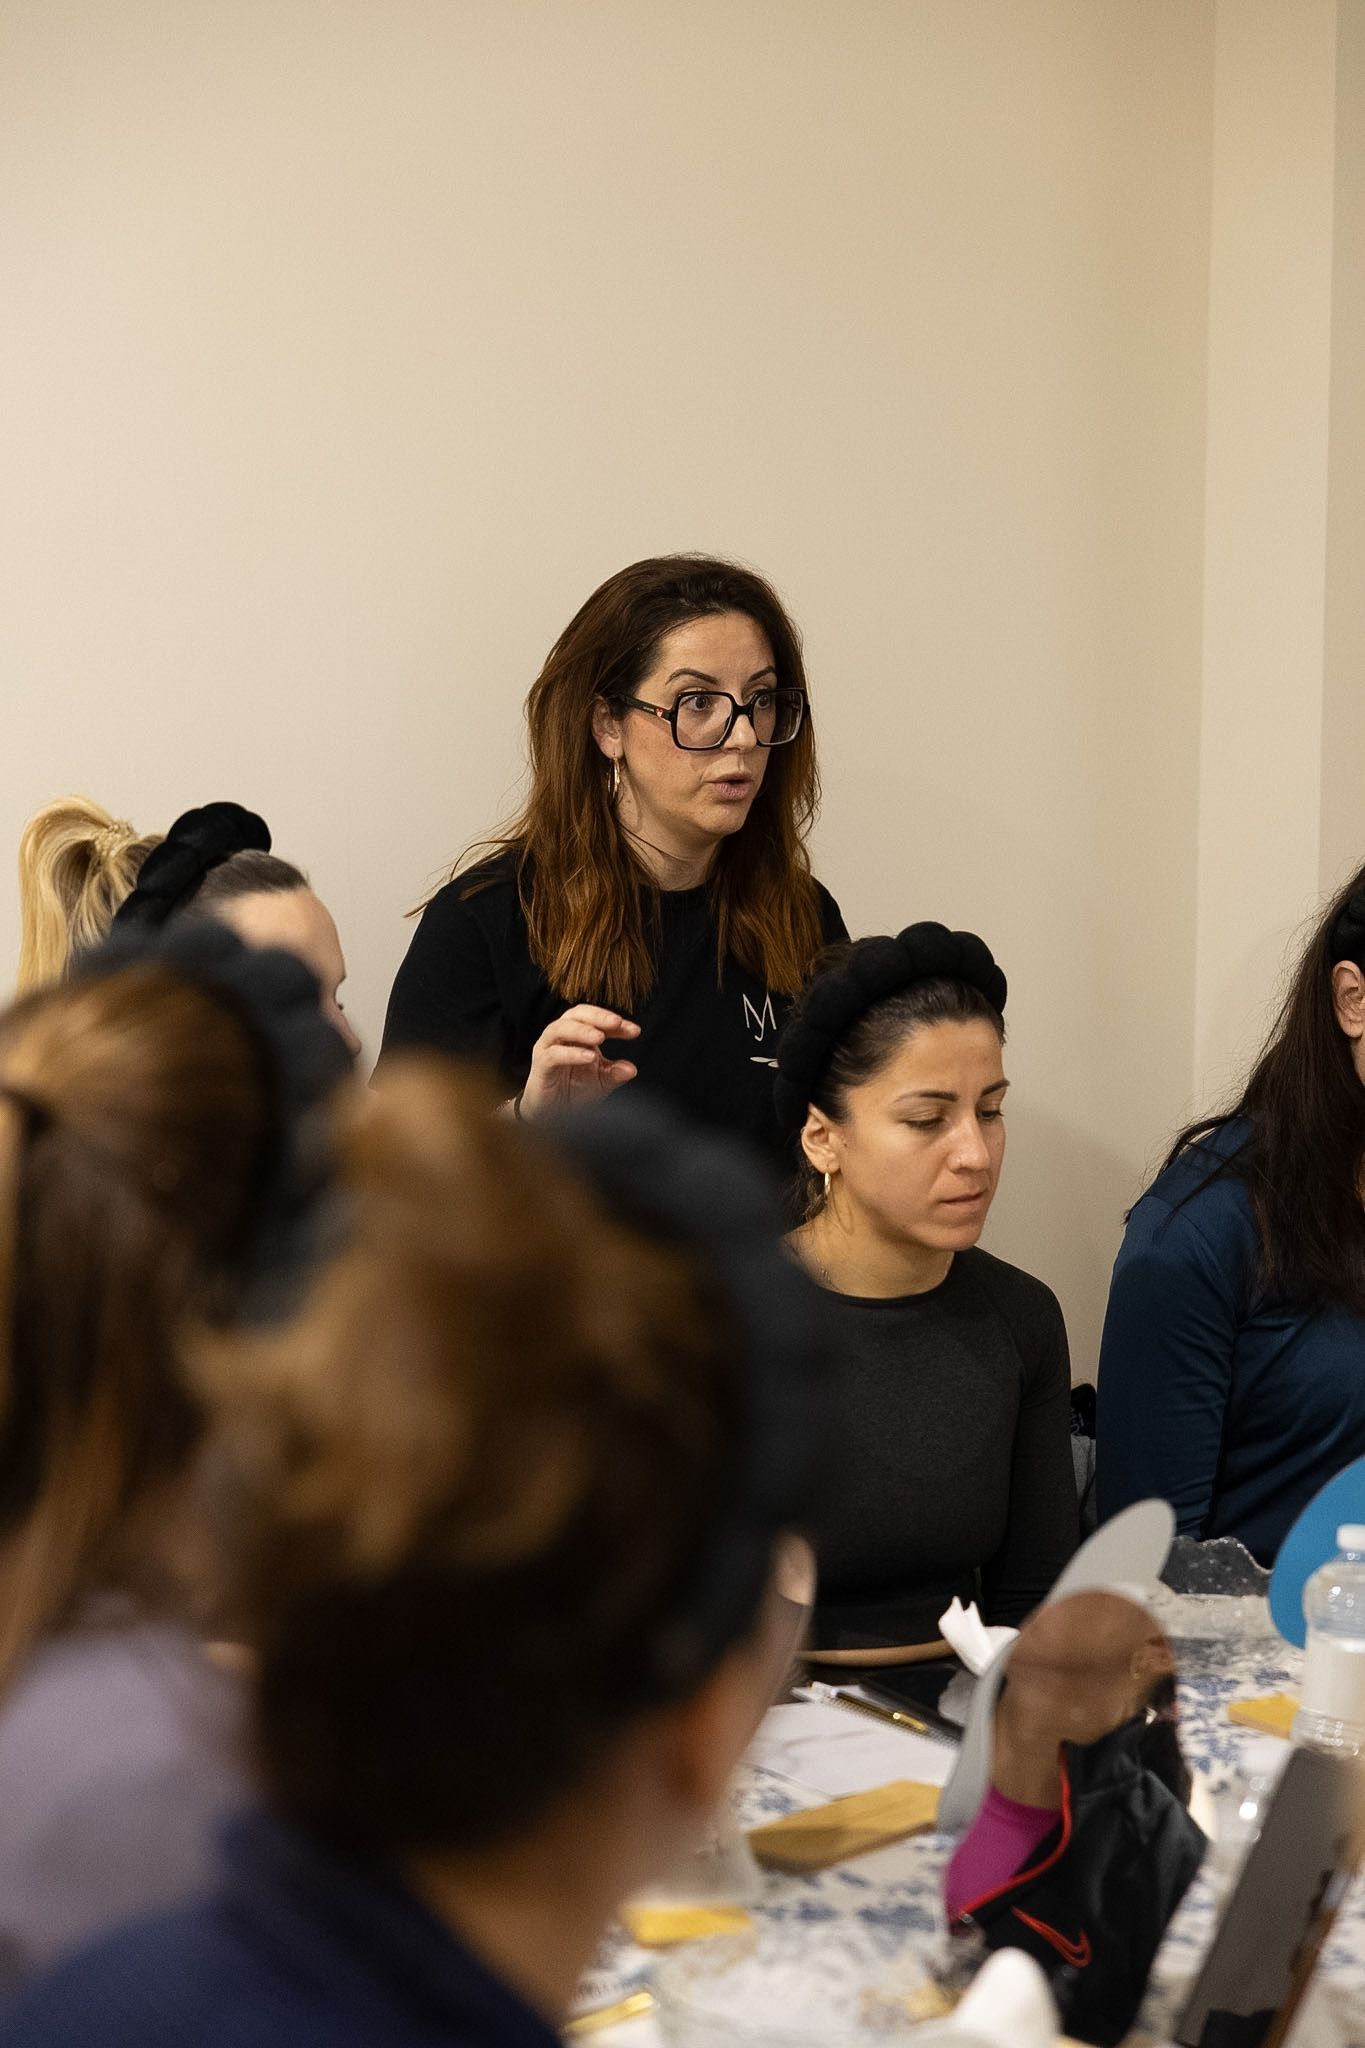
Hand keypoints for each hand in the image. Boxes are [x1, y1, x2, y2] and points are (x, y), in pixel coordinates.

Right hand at [518, 1006, 639, 1116]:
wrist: (553, 1117)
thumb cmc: (574, 1092)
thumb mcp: (602, 1082)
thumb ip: (616, 1073)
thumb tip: (632, 1069)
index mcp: (579, 1035)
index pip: (596, 1020)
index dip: (616, 1024)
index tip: (635, 1031)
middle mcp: (561, 1037)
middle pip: (576, 1014)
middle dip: (598, 1017)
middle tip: (617, 1022)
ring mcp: (548, 1049)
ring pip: (560, 1029)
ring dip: (581, 1030)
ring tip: (600, 1037)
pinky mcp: (540, 1066)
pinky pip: (553, 1055)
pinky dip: (571, 1054)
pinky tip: (589, 1057)